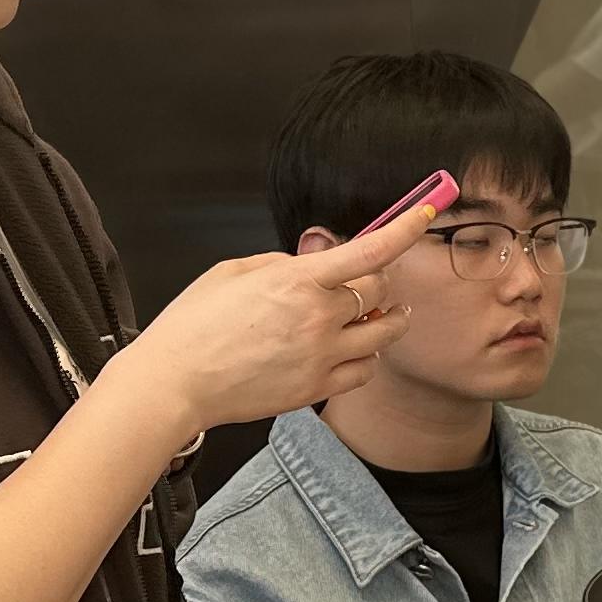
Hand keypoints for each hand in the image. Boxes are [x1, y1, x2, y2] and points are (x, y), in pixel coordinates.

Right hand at [111, 199, 442, 431]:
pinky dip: (366, 356)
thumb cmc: (193, 325)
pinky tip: (349, 349)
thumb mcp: (233, 273)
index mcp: (297, 280)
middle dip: (378, 281)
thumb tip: (312, 265)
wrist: (173, 384)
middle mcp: (318, 317)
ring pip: (386, 332)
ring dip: (387, 318)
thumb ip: (283, 265)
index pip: (371, 250)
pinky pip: (366, 369)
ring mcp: (322, 356)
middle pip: (381, 290)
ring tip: (375, 314)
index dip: (406, 228)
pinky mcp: (317, 390)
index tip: (428, 211)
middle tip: (365, 283)